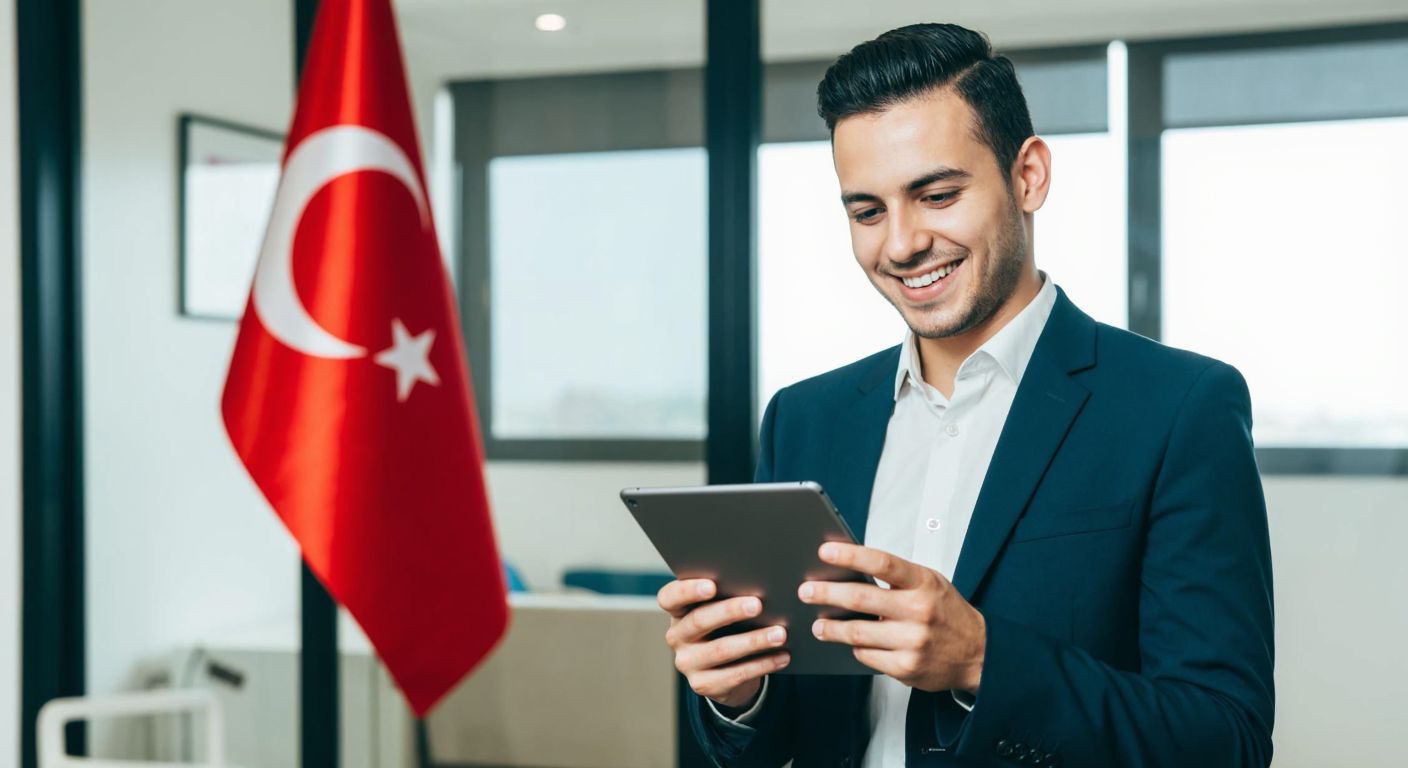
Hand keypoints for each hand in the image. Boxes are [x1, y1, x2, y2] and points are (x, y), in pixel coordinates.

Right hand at [657, 578, 791, 708]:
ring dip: (754, 640)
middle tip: (758, 605)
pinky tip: (782, 656)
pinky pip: (735, 674)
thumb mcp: (722, 610)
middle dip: (730, 611)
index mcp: (678, 610)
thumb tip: (761, 586)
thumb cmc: (727, 627)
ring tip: (780, 634)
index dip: (688, 590)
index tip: (712, 585)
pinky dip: (763, 664)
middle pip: (699, 621)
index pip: (670, 597)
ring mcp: (687, 663)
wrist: (725, 669)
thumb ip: (730, 596)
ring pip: (720, 650)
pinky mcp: (703, 685)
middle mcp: (676, 636)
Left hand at [799, 542, 984, 692]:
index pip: (882, 563)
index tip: (825, 552)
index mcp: (924, 583)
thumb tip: (849, 567)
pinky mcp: (906, 667)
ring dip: (831, 628)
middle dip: (826, 594)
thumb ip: (896, 576)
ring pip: (856, 632)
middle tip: (806, 591)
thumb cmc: (946, 612)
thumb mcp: (929, 583)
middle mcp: (919, 610)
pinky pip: (866, 655)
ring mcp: (912, 641)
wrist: (978, 653)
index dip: (850, 555)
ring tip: (818, 624)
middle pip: (861, 599)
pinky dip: (855, 648)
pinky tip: (851, 642)